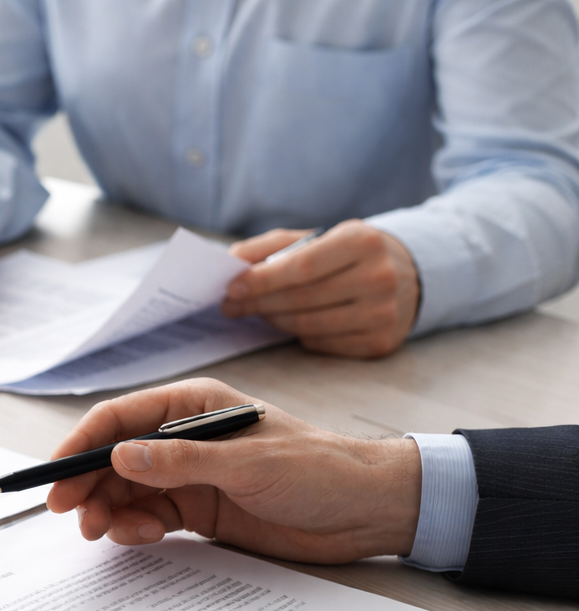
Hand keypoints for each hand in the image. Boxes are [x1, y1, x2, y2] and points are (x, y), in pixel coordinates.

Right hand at [44, 378, 422, 563]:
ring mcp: (189, 475)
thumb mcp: (247, 463)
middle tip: (69, 514)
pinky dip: (133, 528)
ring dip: (106, 510)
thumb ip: (179, 460)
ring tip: (102, 532)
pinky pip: (148, 517)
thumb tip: (118, 455)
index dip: (80, 444)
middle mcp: (183, 438)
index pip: (118, 418)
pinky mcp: (198, 510)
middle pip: (113, 458)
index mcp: (192, 406)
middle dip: (86, 485)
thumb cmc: (320, 470)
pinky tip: (136, 537)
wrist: (367, 511)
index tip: (55, 475)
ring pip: (125, 491)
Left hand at [221, 221, 420, 357]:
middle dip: (259, 303)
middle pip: (301, 300)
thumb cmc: (350, 254)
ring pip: (308, 326)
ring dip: (274, 321)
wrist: (410, 274)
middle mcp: (378, 277)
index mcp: (362, 241)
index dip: (262, 280)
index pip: (302, 267)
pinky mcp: (380, 342)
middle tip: (231, 305)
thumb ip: (273, 245)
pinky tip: (294, 322)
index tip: (232, 287)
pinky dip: (300, 335)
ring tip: (258, 312)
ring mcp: (383, 314)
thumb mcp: (319, 237)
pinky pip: (321, 344)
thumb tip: (232, 259)